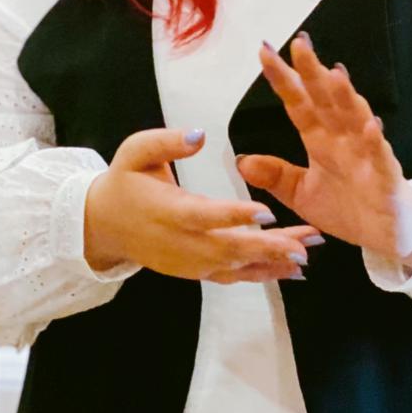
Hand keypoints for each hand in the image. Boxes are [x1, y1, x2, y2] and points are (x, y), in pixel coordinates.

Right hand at [85, 126, 322, 283]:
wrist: (103, 225)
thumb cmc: (124, 182)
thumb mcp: (135, 152)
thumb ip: (166, 142)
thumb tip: (199, 135)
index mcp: (168, 211)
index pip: (205, 216)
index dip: (235, 216)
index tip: (267, 211)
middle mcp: (182, 243)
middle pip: (230, 248)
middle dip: (269, 248)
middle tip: (305, 244)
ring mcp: (190, 263)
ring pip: (237, 267)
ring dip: (274, 262)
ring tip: (308, 254)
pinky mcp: (196, 272)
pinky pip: (234, 277)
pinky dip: (263, 275)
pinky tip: (292, 269)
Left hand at [238, 34, 411, 263]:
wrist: (386, 235)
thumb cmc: (347, 208)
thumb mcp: (301, 194)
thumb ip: (275, 176)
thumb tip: (241, 160)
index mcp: (320, 139)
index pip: (298, 103)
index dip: (283, 79)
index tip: (265, 53)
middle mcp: (342, 138)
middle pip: (326, 100)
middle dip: (313, 73)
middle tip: (299, 44)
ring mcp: (365, 154)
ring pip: (355, 118)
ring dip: (346, 96)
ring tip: (334, 73)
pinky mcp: (385, 176)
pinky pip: (380, 156)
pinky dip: (374, 141)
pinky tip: (369, 125)